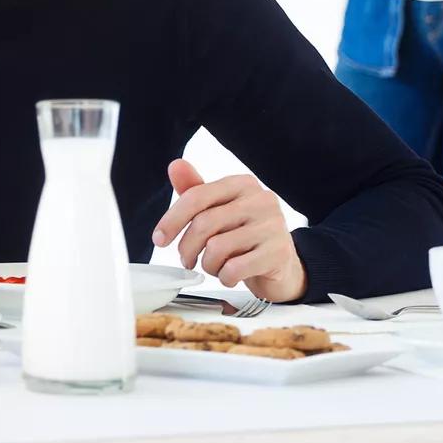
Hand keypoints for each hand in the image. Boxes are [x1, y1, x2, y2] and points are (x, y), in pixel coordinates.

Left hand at [150, 160, 306, 302]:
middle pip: (203, 223)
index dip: (172, 219)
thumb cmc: (246, 236)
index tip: (159, 239)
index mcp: (242, 184)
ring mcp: (273, 226)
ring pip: (216, 248)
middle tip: (187, 260)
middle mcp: (260, 200)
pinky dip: (224, 277)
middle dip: (187, 248)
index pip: (197, 196)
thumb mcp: (219, 211)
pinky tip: (230, 275)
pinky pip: (234, 268)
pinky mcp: (278, 253)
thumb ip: (196, 190)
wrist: (283, 266)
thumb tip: (175, 166)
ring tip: (215, 266)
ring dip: (208, 265)